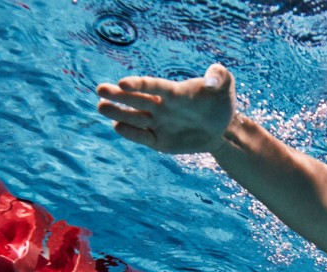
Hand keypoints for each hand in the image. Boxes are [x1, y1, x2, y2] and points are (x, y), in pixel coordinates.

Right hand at [96, 63, 235, 154]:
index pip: (153, 86)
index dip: (139, 84)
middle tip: (100, 90)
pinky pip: (143, 137)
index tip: (123, 83)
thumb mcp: (226, 84)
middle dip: (118, 96)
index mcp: (174, 92)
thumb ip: (219, 76)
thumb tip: (210, 81)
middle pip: (137, 100)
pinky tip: (118, 126)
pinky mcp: (160, 141)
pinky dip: (131, 133)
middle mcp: (162, 107)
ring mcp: (159, 124)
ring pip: (134, 118)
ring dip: (118, 112)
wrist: (225, 129)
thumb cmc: (221, 102)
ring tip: (101, 106)